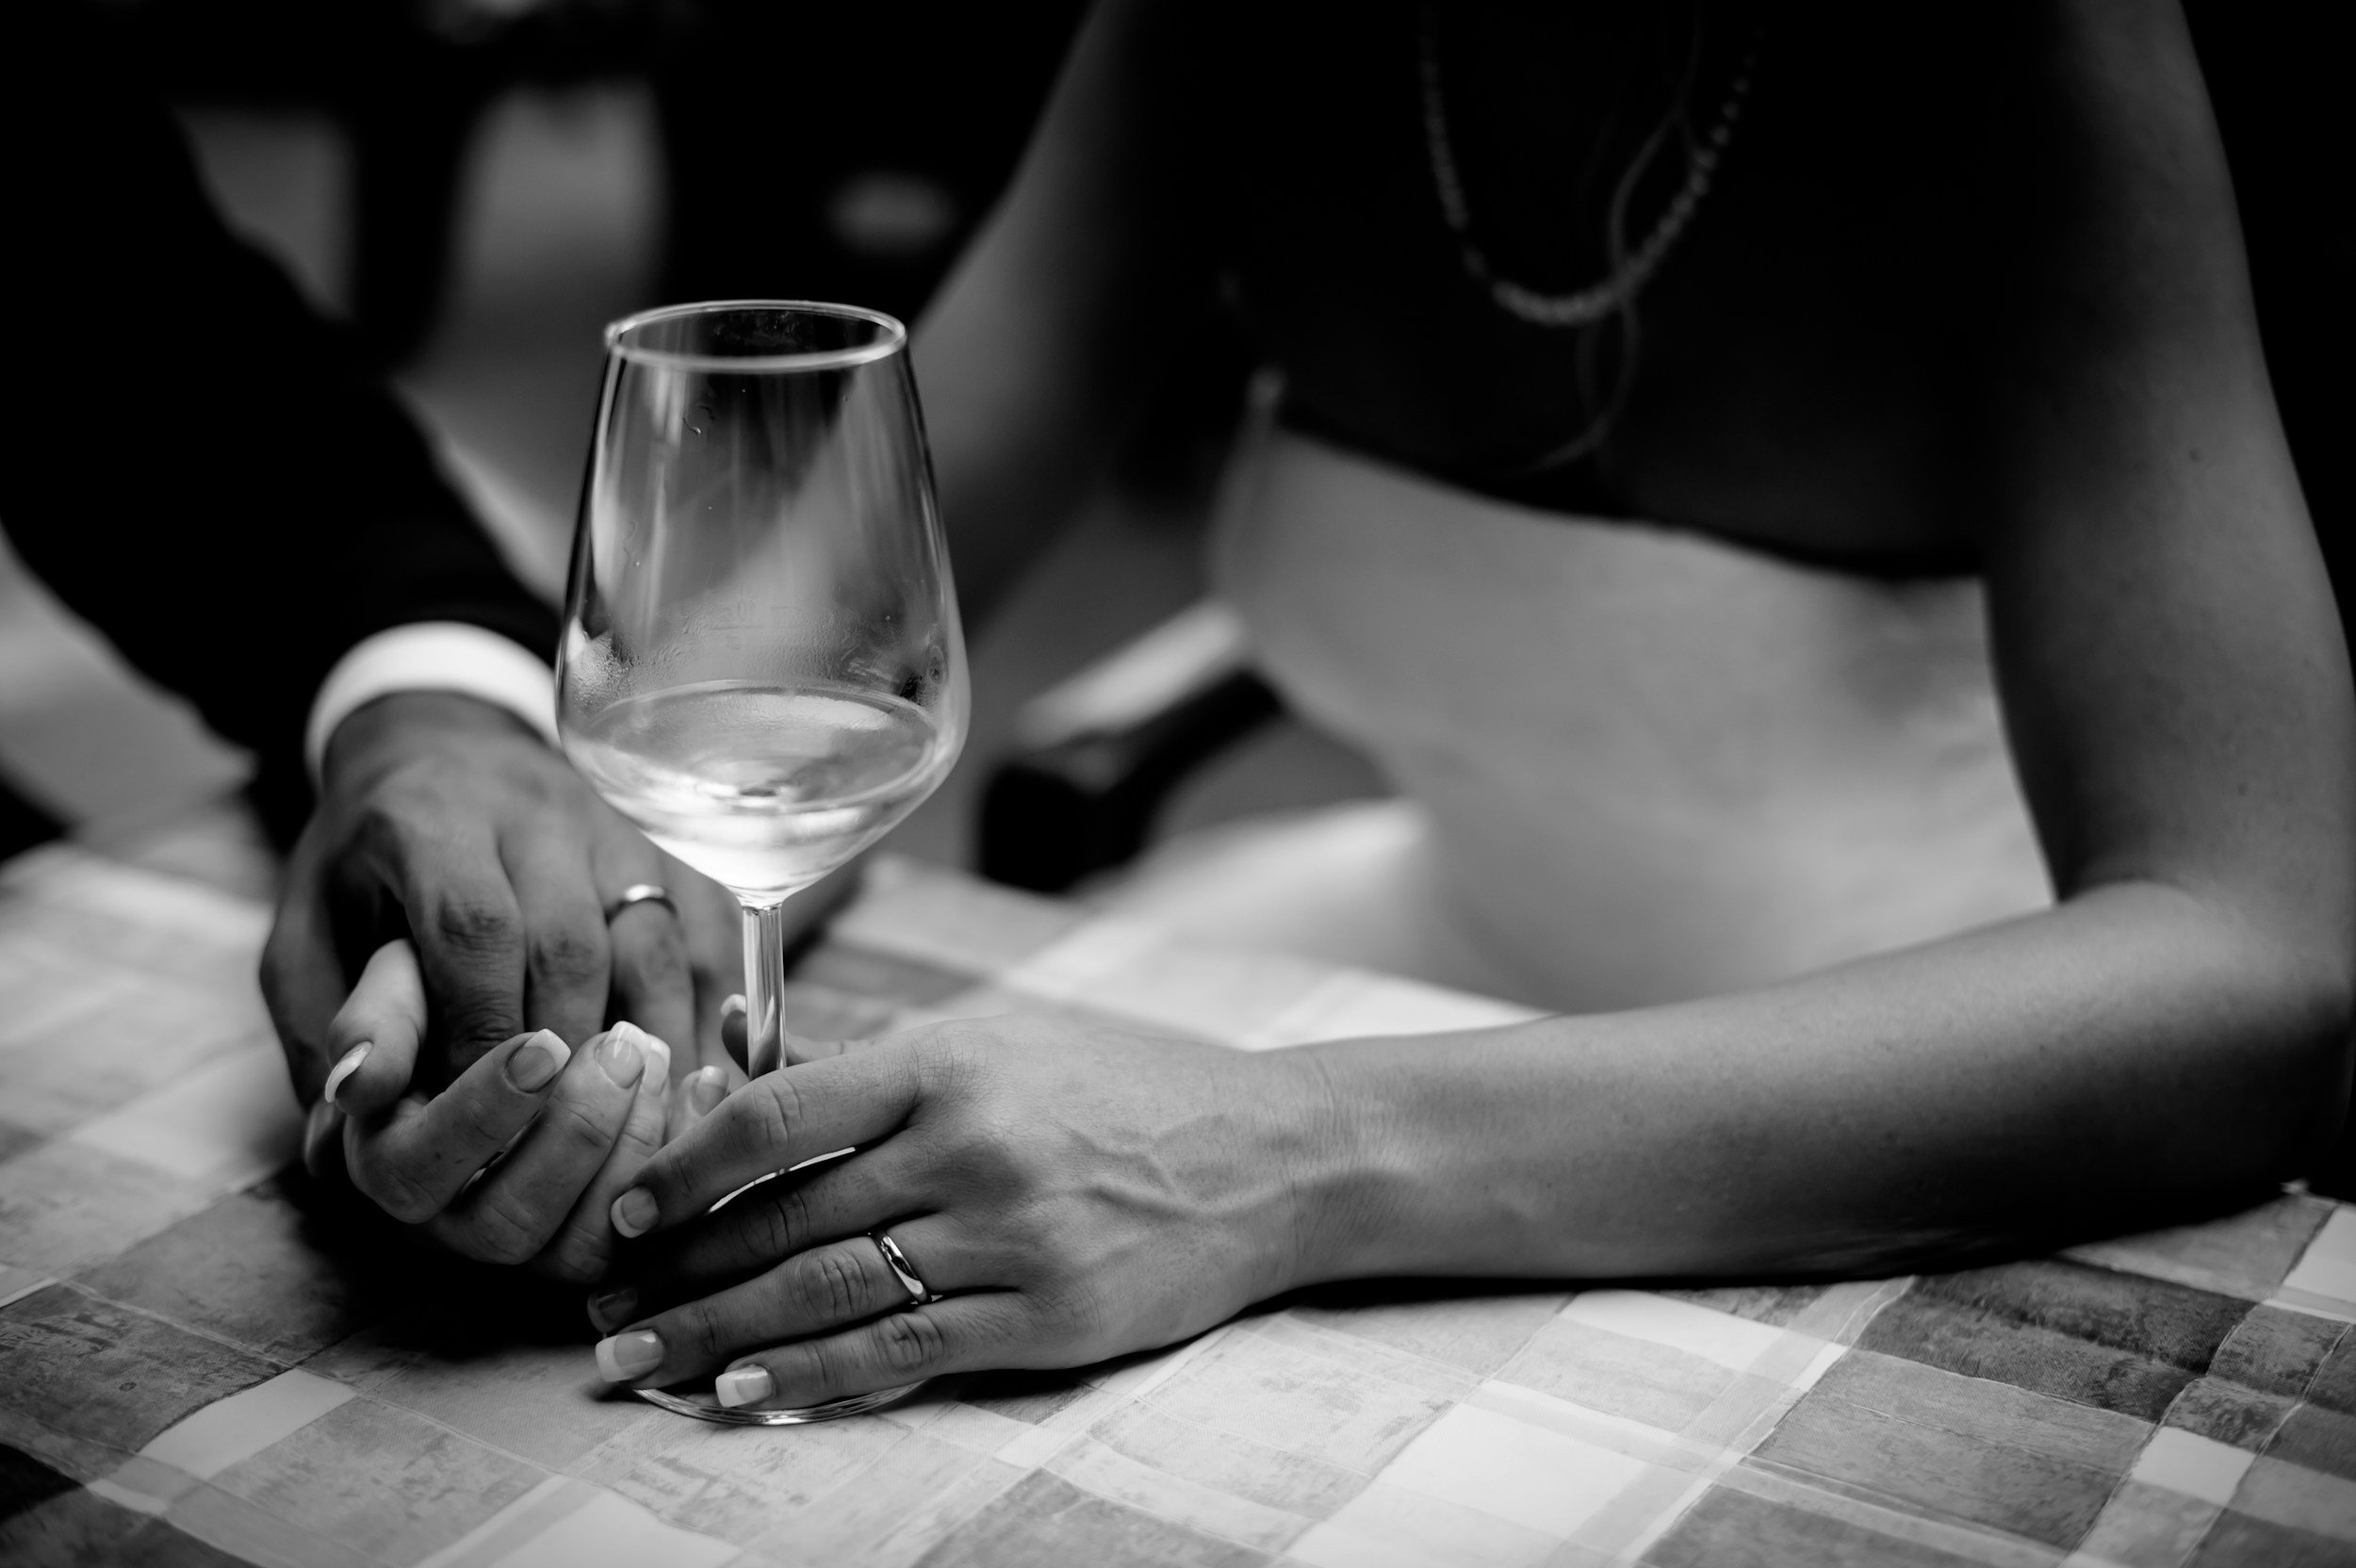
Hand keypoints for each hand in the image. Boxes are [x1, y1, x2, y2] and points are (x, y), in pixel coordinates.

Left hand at [262, 690, 745, 1109]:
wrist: (443, 745)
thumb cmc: (370, 862)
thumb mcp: (311, 932)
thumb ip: (331, 1022)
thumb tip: (354, 1115)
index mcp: (431, 821)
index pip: (474, 927)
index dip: (483, 1030)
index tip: (479, 1118)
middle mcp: (535, 811)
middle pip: (571, 944)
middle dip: (560, 1055)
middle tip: (548, 1140)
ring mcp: (616, 825)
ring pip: (654, 943)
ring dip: (642, 1046)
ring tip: (625, 1125)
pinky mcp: (673, 846)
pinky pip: (710, 938)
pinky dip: (704, 1014)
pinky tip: (687, 1079)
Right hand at [298, 940, 739, 1279]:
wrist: (517, 1000)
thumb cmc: (450, 986)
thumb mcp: (404, 979)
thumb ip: (376, 1021)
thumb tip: (353, 1086)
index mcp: (393, 1165)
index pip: (419, 1171)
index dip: (486, 1111)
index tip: (544, 1039)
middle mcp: (455, 1224)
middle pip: (508, 1226)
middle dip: (575, 1133)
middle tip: (622, 1043)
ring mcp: (534, 1241)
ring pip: (582, 1247)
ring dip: (632, 1150)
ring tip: (657, 1056)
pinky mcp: (607, 1235)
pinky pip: (651, 1232)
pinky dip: (682, 1156)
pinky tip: (704, 1079)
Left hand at [578, 1017, 1338, 1409]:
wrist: (1274, 1156)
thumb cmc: (1127, 1088)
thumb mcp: (1008, 1040)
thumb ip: (882, 1065)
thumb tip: (741, 1077)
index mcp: (952, 1058)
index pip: (782, 1112)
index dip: (689, 1166)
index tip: (631, 1208)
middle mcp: (973, 1142)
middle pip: (788, 1215)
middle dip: (680, 1270)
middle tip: (602, 1309)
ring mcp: (1011, 1234)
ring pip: (829, 1289)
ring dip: (721, 1334)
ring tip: (643, 1361)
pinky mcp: (1049, 1317)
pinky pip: (905, 1353)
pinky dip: (815, 1378)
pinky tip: (748, 1395)